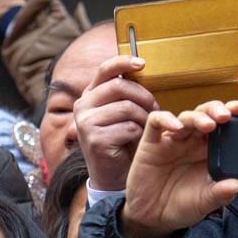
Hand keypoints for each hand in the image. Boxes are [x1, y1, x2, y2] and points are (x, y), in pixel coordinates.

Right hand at [75, 55, 158, 192]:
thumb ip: (125, 94)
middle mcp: (82, 106)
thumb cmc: (121, 140)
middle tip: (155, 108)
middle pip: (120, 87)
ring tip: (147, 127)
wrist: (111, 175)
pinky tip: (136, 141)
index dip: (123, 62)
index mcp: (89, 95)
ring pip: (126, 108)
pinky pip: (128, 128)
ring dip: (144, 118)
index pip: (104, 70)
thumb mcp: (121, 113)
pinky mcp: (94, 139)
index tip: (142, 63)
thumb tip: (141, 66)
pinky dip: (139, 134)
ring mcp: (85, 122)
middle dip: (144, 97)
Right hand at [119, 102, 237, 237]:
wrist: (153, 218)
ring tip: (208, 125)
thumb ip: (221, 194)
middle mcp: (192, 141)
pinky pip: (156, 122)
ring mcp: (172, 140)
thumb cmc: (182, 206)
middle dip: (217, 110)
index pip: (223, 126)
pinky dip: (166, 120)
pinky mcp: (151, 143)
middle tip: (227, 116)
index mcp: (209, 151)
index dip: (233, 114)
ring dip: (198, 117)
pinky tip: (177, 127)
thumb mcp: (205, 203)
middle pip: (206, 114)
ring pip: (186, 116)